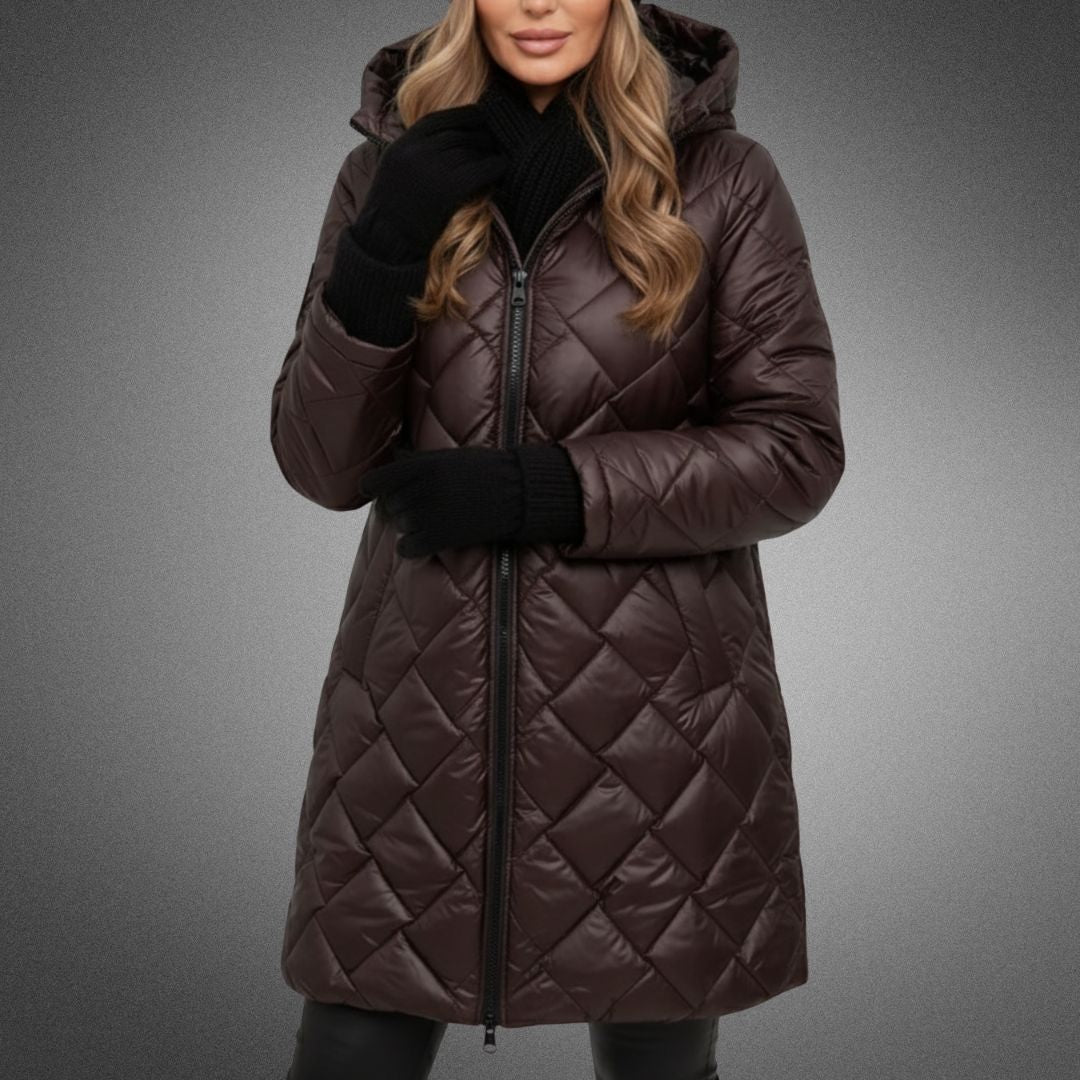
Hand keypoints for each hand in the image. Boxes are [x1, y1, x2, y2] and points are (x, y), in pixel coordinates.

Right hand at [354, 105, 508, 263]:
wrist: (386, 244)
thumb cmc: (392, 213)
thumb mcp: (395, 169)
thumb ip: (416, 150)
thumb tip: (447, 136)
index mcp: (404, 144)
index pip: (441, 119)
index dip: (465, 117)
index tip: (480, 120)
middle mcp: (417, 152)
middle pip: (461, 133)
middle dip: (482, 136)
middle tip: (495, 142)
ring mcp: (433, 170)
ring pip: (473, 150)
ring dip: (490, 152)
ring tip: (498, 157)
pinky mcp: (449, 190)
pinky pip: (481, 170)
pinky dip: (495, 167)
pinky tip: (501, 169)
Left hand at [360, 446, 522, 558]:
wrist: (519, 493)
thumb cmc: (487, 471)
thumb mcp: (450, 457)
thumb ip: (420, 460)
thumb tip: (394, 456)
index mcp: (424, 465)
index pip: (378, 480)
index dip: (372, 487)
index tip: (373, 491)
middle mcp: (424, 488)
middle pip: (391, 505)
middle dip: (399, 508)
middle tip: (417, 508)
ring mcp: (432, 514)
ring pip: (401, 526)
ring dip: (410, 527)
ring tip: (428, 522)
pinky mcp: (442, 537)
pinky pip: (408, 547)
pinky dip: (411, 547)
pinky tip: (420, 543)